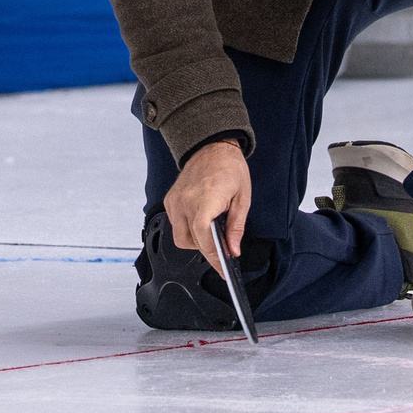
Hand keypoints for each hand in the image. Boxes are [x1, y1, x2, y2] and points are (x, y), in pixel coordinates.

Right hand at [163, 139, 250, 277]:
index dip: (212, 255)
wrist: (212, 146)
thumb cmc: (230, 168)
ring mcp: (175, 200)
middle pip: (191, 240)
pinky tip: (200, 224)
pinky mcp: (170, 200)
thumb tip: (233, 250)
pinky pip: (175, 225)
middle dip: (207, 251)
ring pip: (180, 237)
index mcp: (207, 198)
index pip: (203, 236)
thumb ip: (236, 227)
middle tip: (221, 253)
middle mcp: (186, 200)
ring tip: (211, 236)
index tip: (222, 267)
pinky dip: (187, 230)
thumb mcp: (242, 198)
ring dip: (196, 242)